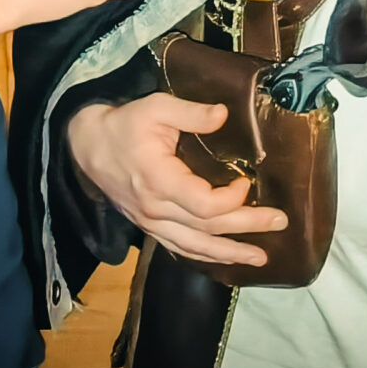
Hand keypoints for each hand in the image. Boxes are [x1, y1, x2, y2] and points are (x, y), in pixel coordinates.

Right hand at [69, 95, 286, 267]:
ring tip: (261, 258)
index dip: (231, 200)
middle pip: (208, 229)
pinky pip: (179, 248)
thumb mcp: (156, 107)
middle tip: (280, 223)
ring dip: (229, 254)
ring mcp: (151, 222)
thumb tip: (223, 115)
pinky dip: (204, 257)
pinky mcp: (149, 226)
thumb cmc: (124, 124)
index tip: (247, 182)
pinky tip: (225, 259)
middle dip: (247, 228)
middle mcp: (155, 209)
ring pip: (194, 247)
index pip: (204, 205)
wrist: (87, 145)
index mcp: (159, 181)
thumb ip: (191, 113)